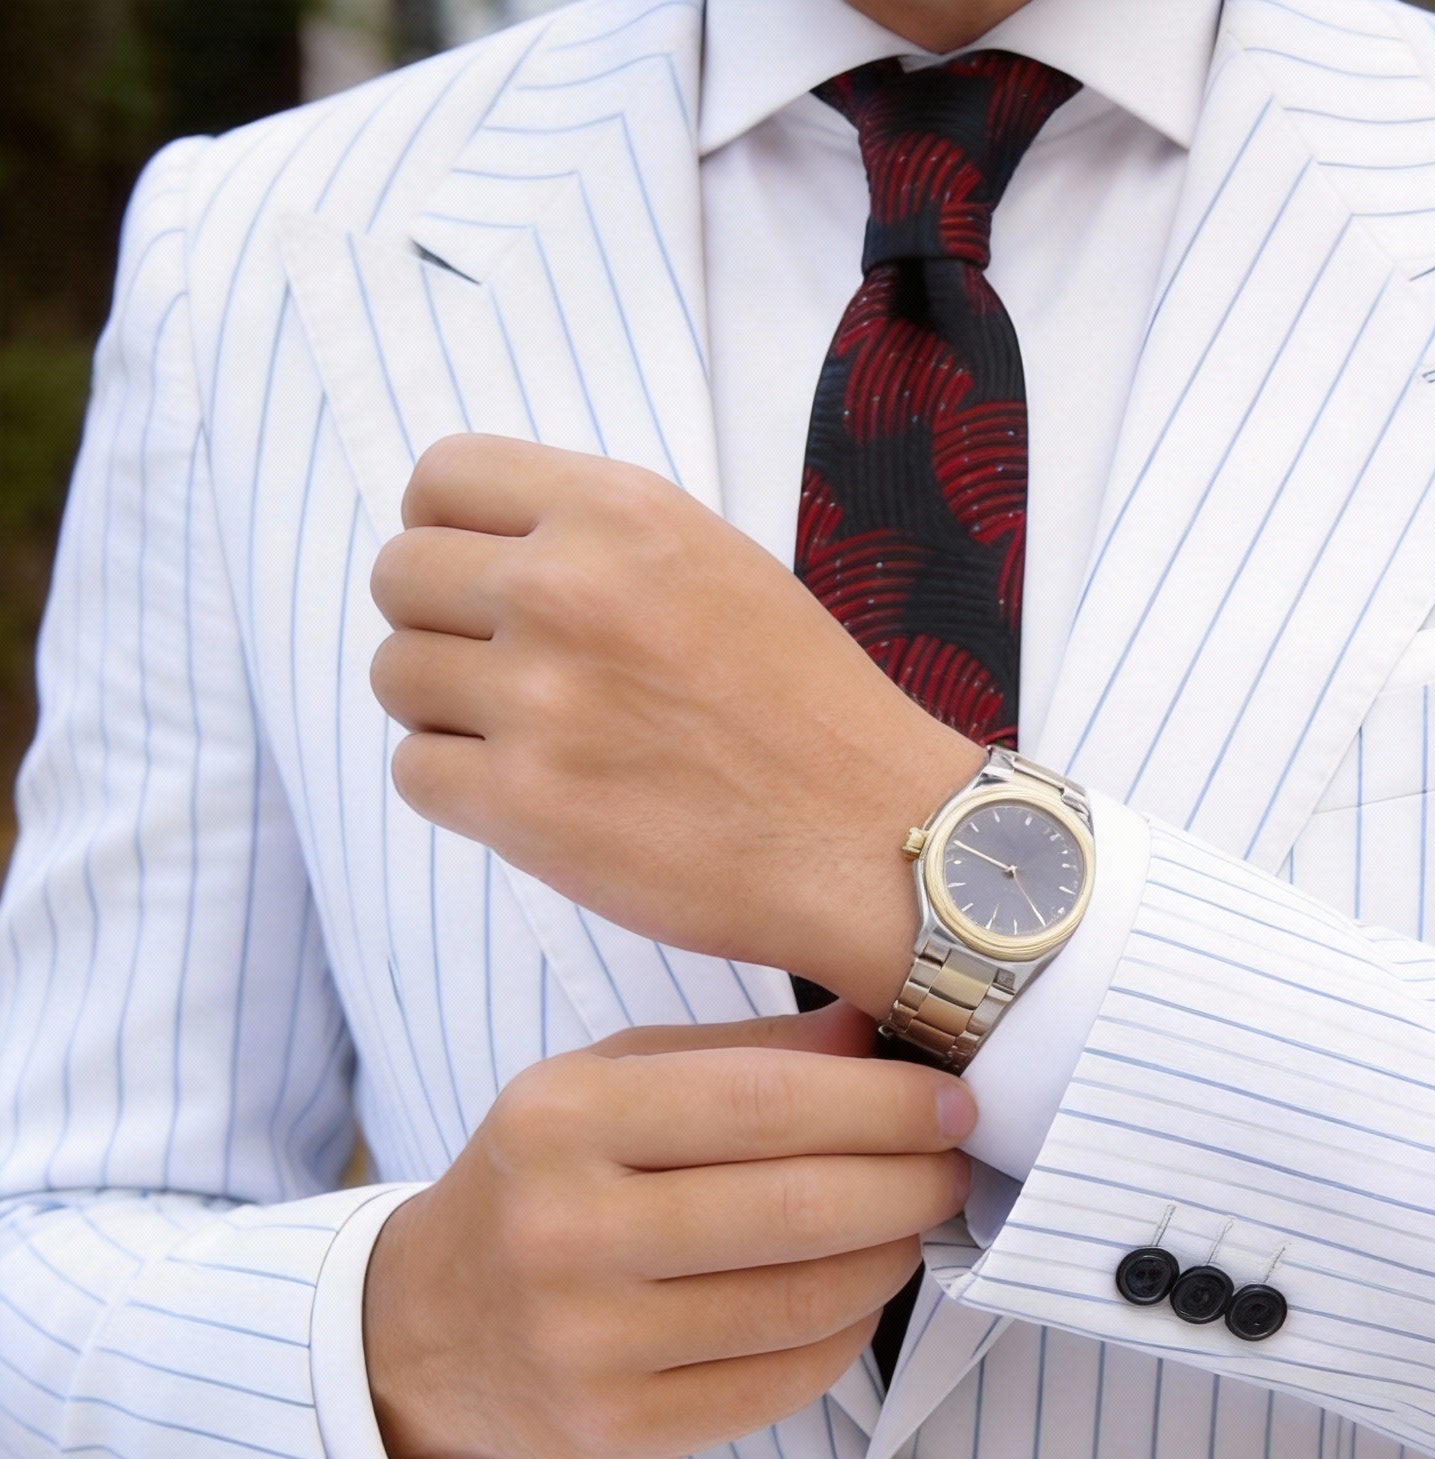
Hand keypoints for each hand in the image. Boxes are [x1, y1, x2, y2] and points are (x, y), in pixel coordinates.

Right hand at [362, 1005, 975, 1458]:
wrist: (428, 1329)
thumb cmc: (546, 1181)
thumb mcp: (611, 1082)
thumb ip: (743, 1054)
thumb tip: (881, 1031)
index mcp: (559, 1119)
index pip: (762, 1104)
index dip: (882, 1105)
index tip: (954, 1101)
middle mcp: (563, 1233)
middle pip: (796, 1208)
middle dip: (909, 1183)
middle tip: (956, 1166)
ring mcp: (588, 1345)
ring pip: (804, 1302)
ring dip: (891, 1259)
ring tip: (916, 1224)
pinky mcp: (620, 1432)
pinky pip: (785, 1380)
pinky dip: (848, 1332)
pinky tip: (859, 1293)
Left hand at [367, 435, 985, 1017]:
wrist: (874, 839)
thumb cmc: (811, 711)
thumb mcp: (718, 565)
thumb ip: (598, 543)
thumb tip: (478, 555)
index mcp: (618, 514)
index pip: (438, 479)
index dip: (445, 534)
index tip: (479, 583)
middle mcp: (566, 591)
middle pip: (399, 577)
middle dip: (441, 627)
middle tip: (511, 679)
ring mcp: (540, 700)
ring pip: (396, 677)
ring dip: (447, 713)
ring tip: (535, 744)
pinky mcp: (526, 806)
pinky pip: (415, 774)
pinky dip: (460, 792)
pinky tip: (538, 800)